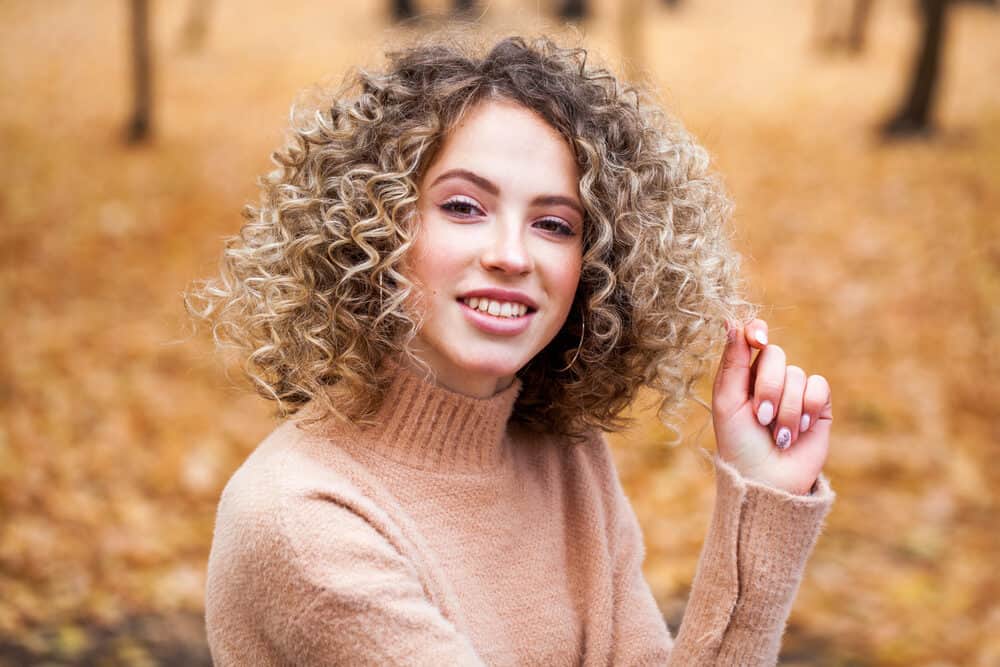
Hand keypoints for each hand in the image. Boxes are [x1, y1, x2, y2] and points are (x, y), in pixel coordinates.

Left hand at [711, 318, 832, 494]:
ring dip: (786, 409)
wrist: (767, 480)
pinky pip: (819, 386)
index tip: (758, 340)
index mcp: (742, 374)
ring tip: (778, 435)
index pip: (752, 337)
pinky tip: (800, 431)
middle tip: (761, 417)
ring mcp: (795, 390)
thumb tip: (732, 322)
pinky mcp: (819, 404)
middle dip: (767, 387)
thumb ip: (731, 363)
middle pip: (774, 355)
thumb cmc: (739, 444)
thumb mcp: (727, 403)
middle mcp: (770, 377)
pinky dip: (808, 409)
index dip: (756, 332)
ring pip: (797, 374)